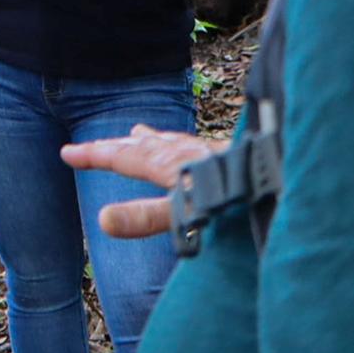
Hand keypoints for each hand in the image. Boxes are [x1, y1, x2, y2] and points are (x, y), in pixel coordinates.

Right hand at [61, 124, 229, 238]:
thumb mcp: (188, 211)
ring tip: (137, 133)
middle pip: (144, 147)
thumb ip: (146, 217)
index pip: (126, 158)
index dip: (96, 155)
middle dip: (114, 147)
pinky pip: (196, 146)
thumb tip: (102, 219)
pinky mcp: (234, 158)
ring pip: (172, 142)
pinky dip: (181, 144)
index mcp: (172, 165)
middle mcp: (189, 153)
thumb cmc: (242, 198)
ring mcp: (213, 153)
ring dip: (149, 140)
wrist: (286, 179)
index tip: (67, 152)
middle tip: (86, 147)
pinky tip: (195, 151)